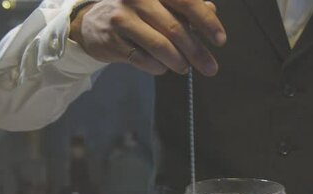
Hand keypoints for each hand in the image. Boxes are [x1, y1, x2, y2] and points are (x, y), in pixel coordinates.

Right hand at [69, 0, 224, 75]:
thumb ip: (184, 7)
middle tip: (210, 68)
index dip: (206, 21)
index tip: (220, 40)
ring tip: (184, 68)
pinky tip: (162, 67)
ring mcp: (123, 18)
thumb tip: (212, 10)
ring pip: (160, 46)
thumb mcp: (160, 5)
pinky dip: (158, 67)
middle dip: (197, 51)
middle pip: (175, 28)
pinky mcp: (113, 40)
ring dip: (178, 62)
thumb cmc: (135, 14)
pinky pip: (144, 60)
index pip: (186, 2)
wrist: (92, 24)